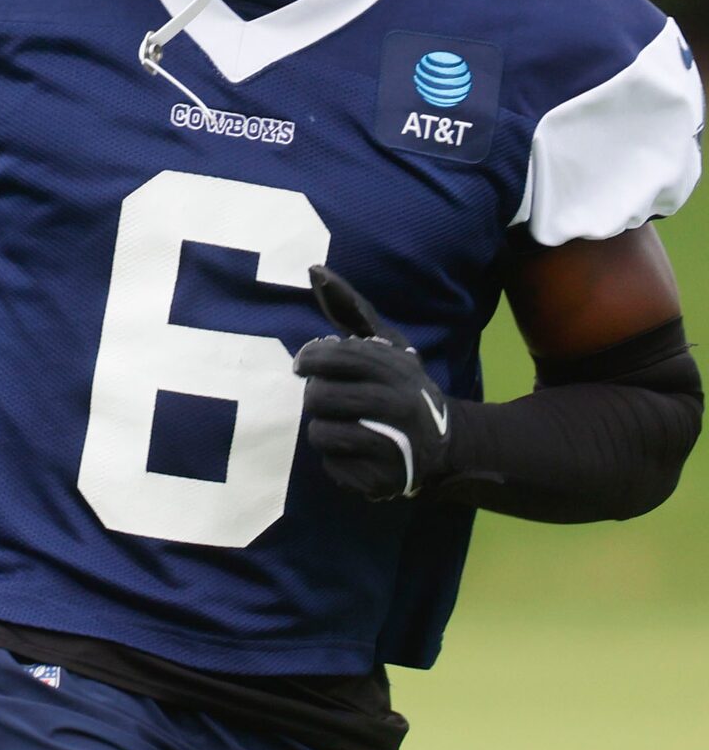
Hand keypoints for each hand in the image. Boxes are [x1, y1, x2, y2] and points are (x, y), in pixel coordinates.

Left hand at [295, 264, 452, 500]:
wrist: (445, 443)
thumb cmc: (398, 385)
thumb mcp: (384, 344)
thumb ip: (349, 308)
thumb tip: (313, 269)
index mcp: (395, 368)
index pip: (332, 358)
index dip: (308, 361)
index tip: (304, 366)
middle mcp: (397, 405)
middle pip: (318, 398)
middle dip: (317, 397)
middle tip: (333, 399)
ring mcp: (392, 445)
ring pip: (320, 433)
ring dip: (323, 429)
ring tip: (347, 425)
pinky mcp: (382, 480)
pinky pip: (331, 468)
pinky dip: (337, 461)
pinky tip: (359, 453)